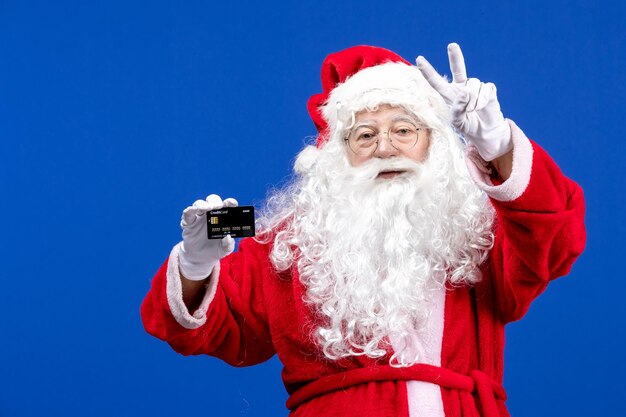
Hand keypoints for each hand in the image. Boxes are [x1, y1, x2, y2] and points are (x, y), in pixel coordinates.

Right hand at [179, 194, 237, 279]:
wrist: (200, 258)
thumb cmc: (215, 249)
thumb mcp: (224, 250)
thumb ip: (228, 245)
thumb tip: (228, 237)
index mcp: (222, 217)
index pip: (227, 206)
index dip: (230, 202)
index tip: (232, 203)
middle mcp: (211, 214)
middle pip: (212, 200)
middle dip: (215, 201)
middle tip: (218, 206)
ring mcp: (199, 217)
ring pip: (199, 204)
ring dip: (203, 204)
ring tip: (208, 208)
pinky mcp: (188, 222)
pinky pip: (187, 213)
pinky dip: (190, 210)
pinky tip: (193, 210)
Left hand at [416, 43, 511, 160]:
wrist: (485, 131)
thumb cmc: (468, 126)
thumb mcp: (458, 122)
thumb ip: (458, 109)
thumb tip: (464, 92)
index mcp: (449, 94)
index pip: (436, 81)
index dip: (428, 71)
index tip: (419, 59)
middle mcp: (461, 87)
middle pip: (458, 68)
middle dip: (455, 57)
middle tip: (451, 45)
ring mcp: (475, 86)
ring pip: (473, 85)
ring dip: (473, 101)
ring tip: (474, 110)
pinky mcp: (488, 88)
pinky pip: (485, 89)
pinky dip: (483, 100)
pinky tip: (483, 106)